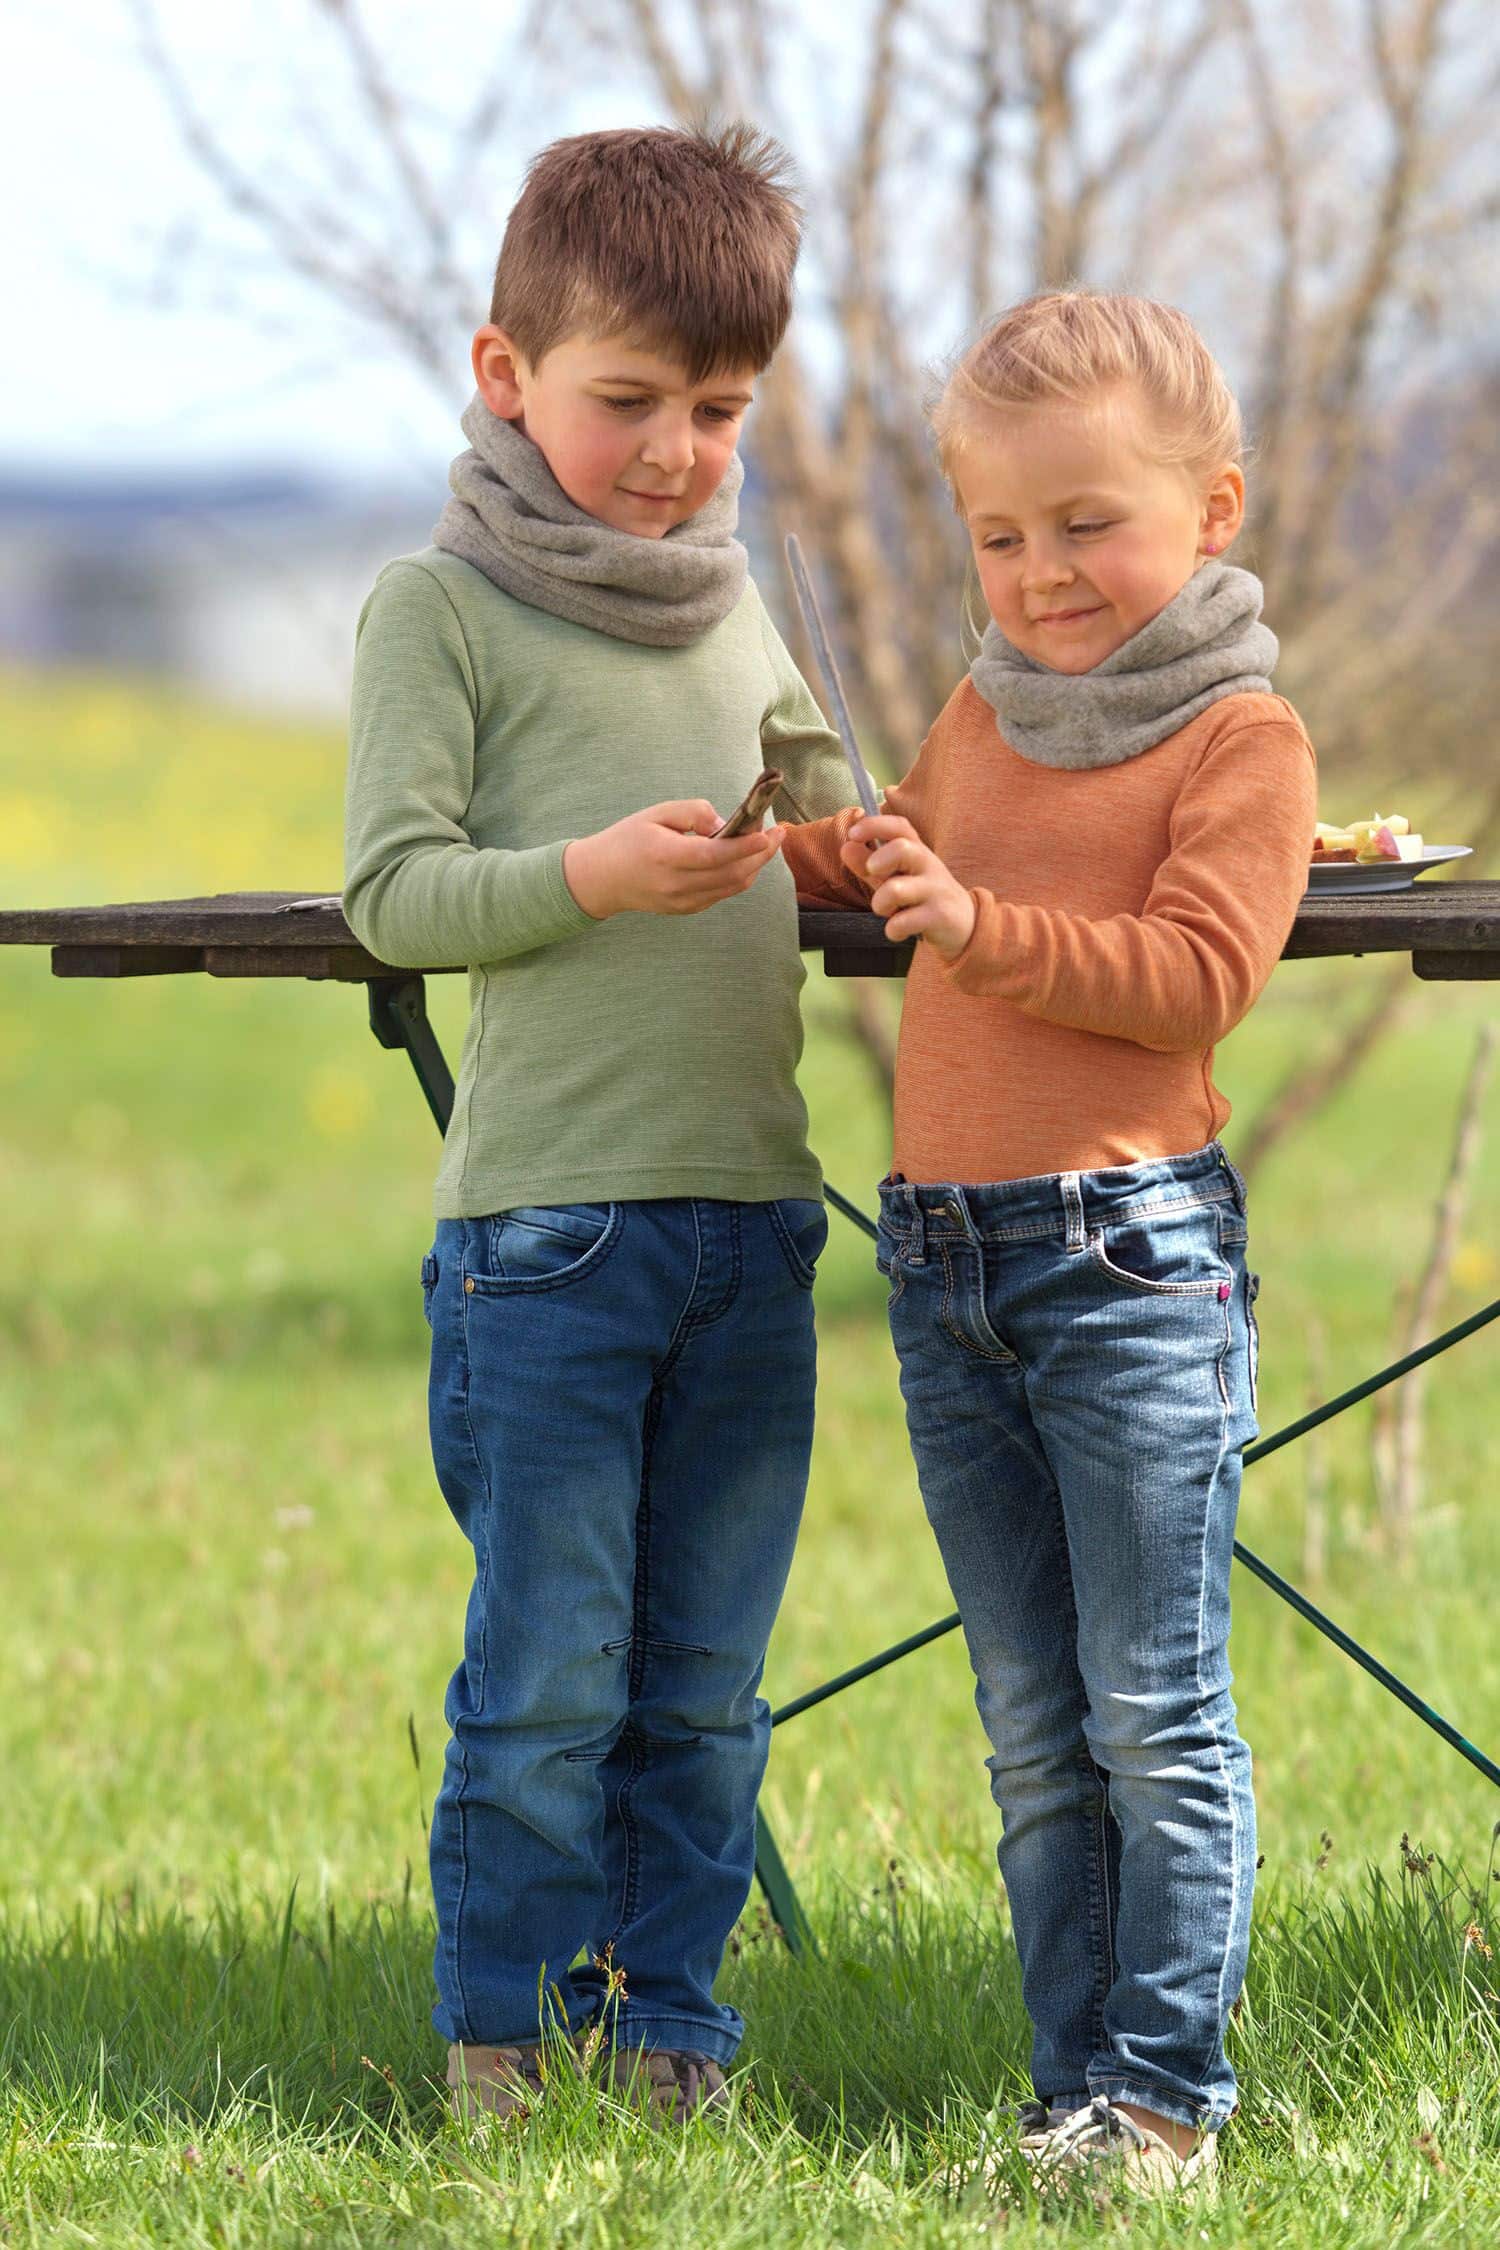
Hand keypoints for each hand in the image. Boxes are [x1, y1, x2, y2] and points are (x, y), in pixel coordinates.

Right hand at [564, 800, 783, 920]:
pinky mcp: (686, 909)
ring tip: (767, 844)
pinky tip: (745, 859)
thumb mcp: (656, 813)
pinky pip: (722, 894)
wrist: (602, 878)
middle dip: (761, 854)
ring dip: (755, 866)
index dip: (745, 846)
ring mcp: (682, 901)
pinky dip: (739, 876)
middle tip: (779, 834)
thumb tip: (725, 825)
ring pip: (732, 886)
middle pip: (731, 873)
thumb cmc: (628, 839)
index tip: (768, 834)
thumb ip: (693, 813)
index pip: (714, 855)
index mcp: (665, 856)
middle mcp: (676, 884)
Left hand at [843, 814, 975, 957]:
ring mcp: (936, 890)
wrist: (963, 924)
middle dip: (878, 860)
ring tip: (886, 911)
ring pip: (897, 889)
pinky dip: (893, 930)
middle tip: (872, 873)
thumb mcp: (895, 878)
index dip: (874, 825)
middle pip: (902, 849)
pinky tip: (898, 930)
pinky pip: (903, 922)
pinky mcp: (939, 916)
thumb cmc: (922, 897)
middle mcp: (929, 865)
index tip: (852, 833)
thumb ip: (870, 865)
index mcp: (917, 851)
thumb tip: (846, 848)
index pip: (899, 827)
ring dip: (880, 903)